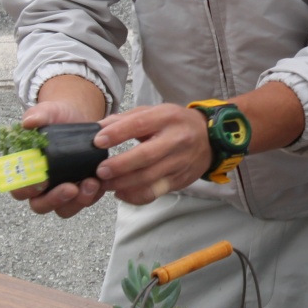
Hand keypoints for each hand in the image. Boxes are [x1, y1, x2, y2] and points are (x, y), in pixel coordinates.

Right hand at [9, 94, 106, 218]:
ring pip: (64, 209)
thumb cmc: (56, 117)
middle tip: (71, 188)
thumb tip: (28, 123)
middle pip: (40, 205)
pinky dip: (94, 195)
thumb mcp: (48, 112)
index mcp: (24, 171)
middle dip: (56, 200)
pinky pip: (85, 201)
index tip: (42, 180)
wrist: (78, 117)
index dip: (27, 189)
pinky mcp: (80, 190)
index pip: (19, 189)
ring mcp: (60, 191)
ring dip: (78, 201)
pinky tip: (101, 182)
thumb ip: (37, 116)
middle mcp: (40, 186)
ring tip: (92, 183)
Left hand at [91, 104, 212, 205]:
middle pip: (146, 155)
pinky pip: (156, 192)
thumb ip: (126, 119)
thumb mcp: (154, 112)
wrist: (210, 138)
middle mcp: (176, 139)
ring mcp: (180, 162)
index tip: (97, 141)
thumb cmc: (175, 124)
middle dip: (120, 165)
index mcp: (167, 117)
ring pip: (150, 177)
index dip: (117, 133)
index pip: (140, 124)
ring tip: (105, 184)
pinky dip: (136, 196)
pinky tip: (121, 193)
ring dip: (124, 183)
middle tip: (100, 171)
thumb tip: (97, 128)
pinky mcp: (180, 179)